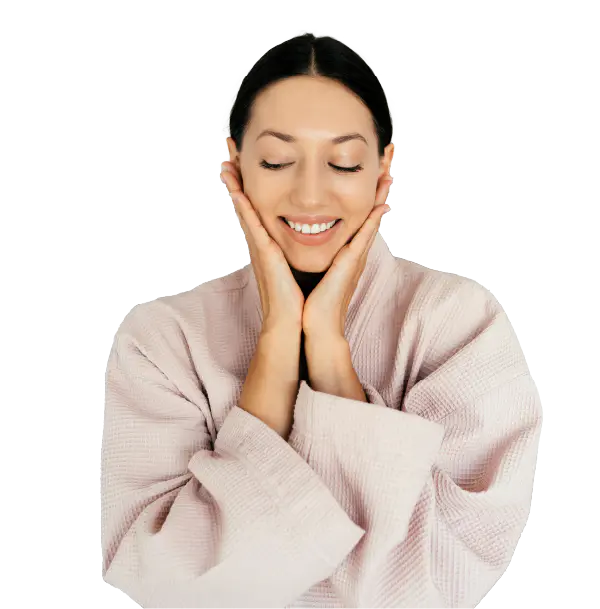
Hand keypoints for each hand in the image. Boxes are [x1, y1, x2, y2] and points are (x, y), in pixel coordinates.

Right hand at [220, 161, 304, 333]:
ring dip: (235, 184)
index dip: (252, 186)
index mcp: (273, 244)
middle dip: (239, 177)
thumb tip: (318, 237)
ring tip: (226, 160)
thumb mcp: (304, 267)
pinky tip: (235, 187)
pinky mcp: (264, 254)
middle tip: (229, 151)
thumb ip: (305, 251)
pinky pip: (251, 224)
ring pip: (245, 208)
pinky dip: (242, 204)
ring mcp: (261, 247)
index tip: (247, 164)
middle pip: (248, 202)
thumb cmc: (300, 299)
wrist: (295, 323)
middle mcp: (263, 243)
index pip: (260, 208)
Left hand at [302, 178, 391, 340]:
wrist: (315, 326)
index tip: (372, 168)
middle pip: (370, 209)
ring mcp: (355, 256)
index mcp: (344, 250)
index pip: (358, 213)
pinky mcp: (351, 264)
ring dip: (381, 193)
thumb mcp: (313, 270)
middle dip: (379, 183)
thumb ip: (315, 255)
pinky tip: (382, 202)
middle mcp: (354, 250)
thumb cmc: (312, 302)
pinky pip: (364, 236)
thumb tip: (305, 243)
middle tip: (388, 157)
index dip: (367, 191)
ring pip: (371, 217)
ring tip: (389, 169)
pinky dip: (373, 219)